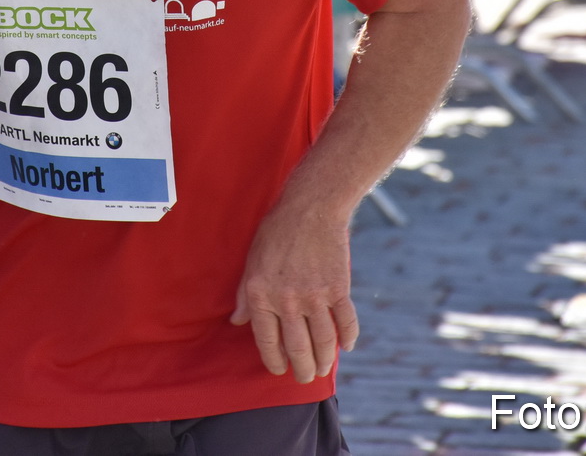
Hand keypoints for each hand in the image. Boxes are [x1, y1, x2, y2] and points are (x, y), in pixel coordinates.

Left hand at [230, 204, 358, 382]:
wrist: (310, 208)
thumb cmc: (275, 232)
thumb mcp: (251, 261)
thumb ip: (244, 295)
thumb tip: (237, 321)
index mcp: (261, 296)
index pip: (267, 342)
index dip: (275, 361)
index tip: (280, 369)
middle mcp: (287, 301)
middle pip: (297, 349)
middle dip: (301, 370)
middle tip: (304, 377)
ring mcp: (315, 296)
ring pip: (323, 342)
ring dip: (323, 361)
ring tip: (322, 369)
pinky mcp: (338, 289)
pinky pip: (345, 322)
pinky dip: (348, 338)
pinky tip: (345, 346)